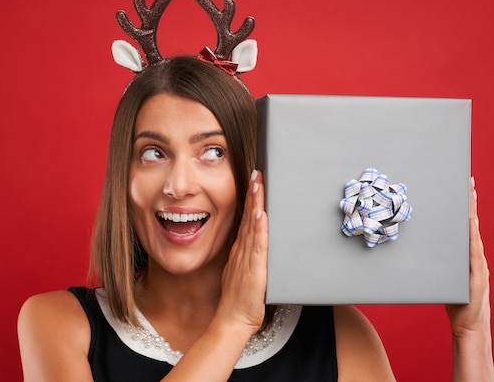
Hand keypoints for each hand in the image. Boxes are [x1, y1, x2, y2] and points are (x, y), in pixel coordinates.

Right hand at [216, 170, 267, 333]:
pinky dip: (259, 228)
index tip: (254, 181)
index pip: (247, 218)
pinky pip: (257, 245)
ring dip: (256, 203)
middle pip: (249, 216)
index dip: (251, 199)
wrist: (233, 320)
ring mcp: (247, 258)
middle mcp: (243, 250)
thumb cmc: (240, 300)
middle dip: (253, 193)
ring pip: (253, 226)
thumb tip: (256, 243)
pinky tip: (260, 214)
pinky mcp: (254, 269)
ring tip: (258, 184)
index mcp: (241, 250)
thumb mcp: (243, 272)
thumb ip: (249, 257)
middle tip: (257, 172)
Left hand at [445, 177, 490, 336]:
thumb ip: (437, 260)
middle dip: (470, 202)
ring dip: (471, 213)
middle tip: (467, 182)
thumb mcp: (443, 275)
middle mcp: (474, 255)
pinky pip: (474, 251)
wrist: (467, 325)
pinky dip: (471, 236)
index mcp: (466, 254)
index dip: (464, 206)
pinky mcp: (477, 274)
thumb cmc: (453, 300)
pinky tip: (469, 222)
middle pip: (471, 224)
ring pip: (473, 233)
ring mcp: (477, 263)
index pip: (465, 225)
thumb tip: (416, 245)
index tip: (462, 187)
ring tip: (469, 194)